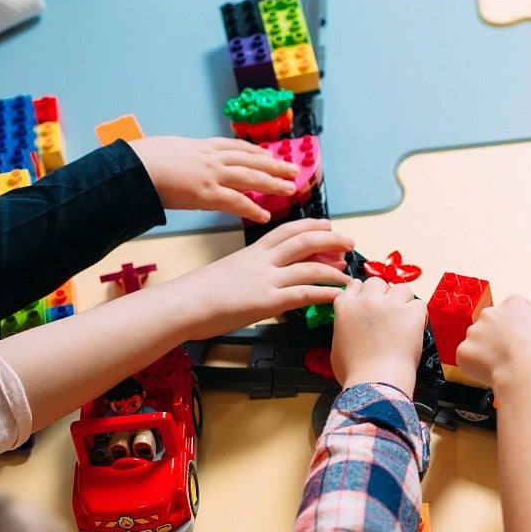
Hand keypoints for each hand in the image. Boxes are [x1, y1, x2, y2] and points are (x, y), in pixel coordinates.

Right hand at [129, 136, 300, 223]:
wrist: (133, 167)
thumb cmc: (142, 159)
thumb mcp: (168, 149)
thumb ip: (182, 155)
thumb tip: (179, 158)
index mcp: (202, 146)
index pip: (237, 146)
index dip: (256, 152)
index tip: (270, 154)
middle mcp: (212, 157)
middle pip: (252, 159)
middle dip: (275, 165)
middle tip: (293, 170)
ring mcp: (212, 175)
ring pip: (251, 177)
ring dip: (273, 183)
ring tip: (290, 189)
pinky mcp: (207, 194)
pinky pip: (236, 201)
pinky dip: (252, 208)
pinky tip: (264, 215)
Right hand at [174, 219, 352, 338]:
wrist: (181, 305)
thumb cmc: (198, 293)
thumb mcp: (228, 271)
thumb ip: (249, 270)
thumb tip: (261, 277)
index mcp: (252, 252)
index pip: (287, 230)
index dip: (311, 225)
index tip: (328, 225)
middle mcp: (262, 261)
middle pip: (305, 241)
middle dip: (331, 240)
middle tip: (349, 243)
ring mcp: (265, 280)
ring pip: (309, 267)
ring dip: (334, 271)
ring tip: (348, 276)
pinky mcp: (266, 301)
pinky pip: (303, 294)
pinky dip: (324, 293)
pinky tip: (337, 296)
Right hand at [331, 277, 426, 393]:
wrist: (375, 380)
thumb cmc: (355, 371)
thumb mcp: (337, 347)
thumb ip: (345, 330)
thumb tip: (352, 331)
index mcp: (346, 308)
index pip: (353, 287)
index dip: (362, 291)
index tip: (367, 296)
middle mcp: (367, 301)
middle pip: (377, 282)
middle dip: (383, 293)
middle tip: (388, 310)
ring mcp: (390, 305)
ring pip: (401, 288)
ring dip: (403, 300)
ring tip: (404, 317)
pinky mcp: (411, 314)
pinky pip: (419, 304)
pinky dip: (419, 315)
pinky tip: (416, 326)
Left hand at [456, 294, 530, 400]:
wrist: (525, 374)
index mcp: (515, 304)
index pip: (511, 313)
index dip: (516, 330)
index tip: (521, 342)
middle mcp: (492, 312)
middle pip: (491, 324)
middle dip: (497, 339)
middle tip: (510, 356)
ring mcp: (475, 330)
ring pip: (477, 341)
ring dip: (485, 353)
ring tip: (502, 367)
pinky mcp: (464, 349)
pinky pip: (467, 357)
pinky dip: (475, 367)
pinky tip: (490, 373)